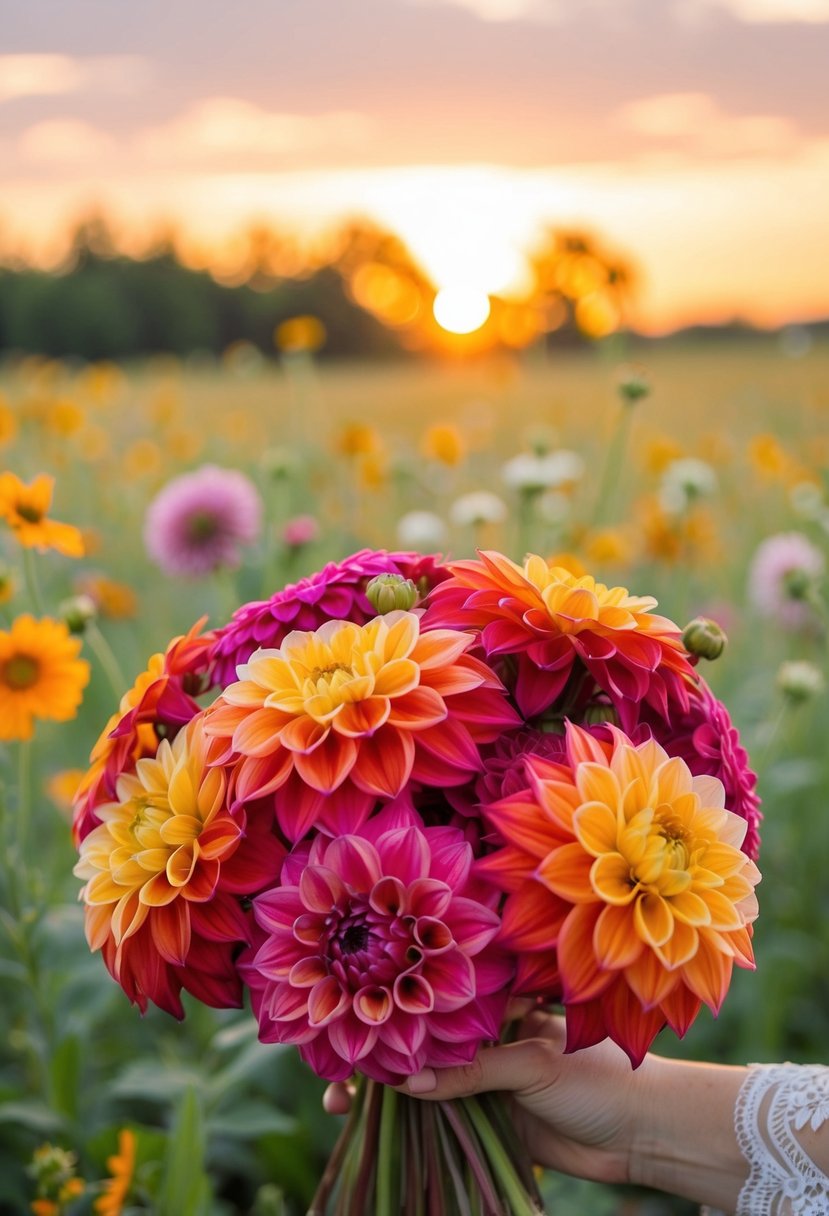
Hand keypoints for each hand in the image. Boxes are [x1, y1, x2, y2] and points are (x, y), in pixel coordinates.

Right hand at [325, 1009, 651, 1185]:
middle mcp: (487, 1031)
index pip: (439, 992)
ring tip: (339, 1100)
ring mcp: (484, 1073)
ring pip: (422, 1076)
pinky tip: (368, 1121)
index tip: (356, 1010)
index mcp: (503, 999)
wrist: (643, 1134)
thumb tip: (408, 1081)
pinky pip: (437, 1113)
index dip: (398, 1001)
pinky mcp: (486, 1113)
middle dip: (381, 1048)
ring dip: (384, 1088)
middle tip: (335, 1064)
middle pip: (422, 1035)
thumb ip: (474, 1070)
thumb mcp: (535, 1063)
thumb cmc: (600, 1079)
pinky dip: (405, 1117)